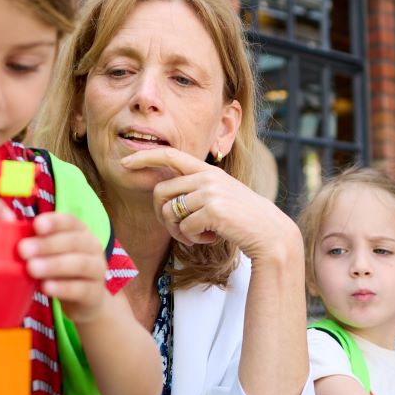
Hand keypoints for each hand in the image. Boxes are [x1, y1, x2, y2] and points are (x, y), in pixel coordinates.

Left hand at [18, 212, 109, 323]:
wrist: (85, 301)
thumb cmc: (60, 271)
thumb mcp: (50, 254)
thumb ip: (35, 245)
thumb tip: (6, 239)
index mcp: (80, 232)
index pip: (69, 221)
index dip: (54, 222)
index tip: (35, 225)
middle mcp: (92, 247)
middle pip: (73, 242)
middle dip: (47, 244)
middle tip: (23, 250)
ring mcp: (97, 270)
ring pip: (78, 264)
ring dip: (53, 265)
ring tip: (31, 268)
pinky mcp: (95, 293)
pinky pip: (80, 289)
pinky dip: (62, 288)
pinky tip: (46, 288)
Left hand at [121, 147, 299, 261]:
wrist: (269, 233)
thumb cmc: (240, 219)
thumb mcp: (218, 196)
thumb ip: (195, 190)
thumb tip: (163, 197)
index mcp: (207, 170)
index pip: (170, 155)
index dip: (145, 157)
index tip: (125, 163)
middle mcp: (207, 176)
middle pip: (160, 192)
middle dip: (161, 216)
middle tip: (177, 231)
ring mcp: (210, 192)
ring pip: (169, 213)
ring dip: (179, 232)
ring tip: (197, 236)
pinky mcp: (213, 209)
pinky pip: (184, 228)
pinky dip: (193, 239)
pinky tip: (210, 238)